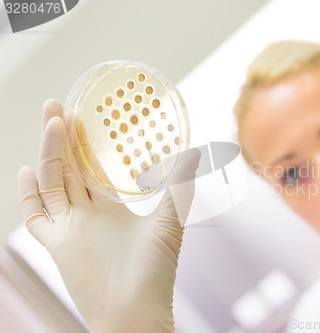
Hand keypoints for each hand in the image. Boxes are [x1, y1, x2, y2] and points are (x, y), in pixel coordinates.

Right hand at [18, 100, 199, 332]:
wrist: (136, 312)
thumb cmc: (155, 271)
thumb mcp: (170, 219)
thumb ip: (179, 185)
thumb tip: (196, 152)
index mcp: (113, 206)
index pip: (93, 165)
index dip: (86, 141)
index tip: (83, 113)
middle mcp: (89, 213)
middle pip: (69, 167)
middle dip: (62, 137)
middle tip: (57, 104)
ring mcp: (71, 227)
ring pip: (53, 182)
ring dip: (50, 153)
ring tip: (52, 122)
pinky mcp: (56, 244)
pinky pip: (35, 215)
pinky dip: (28, 194)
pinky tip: (27, 169)